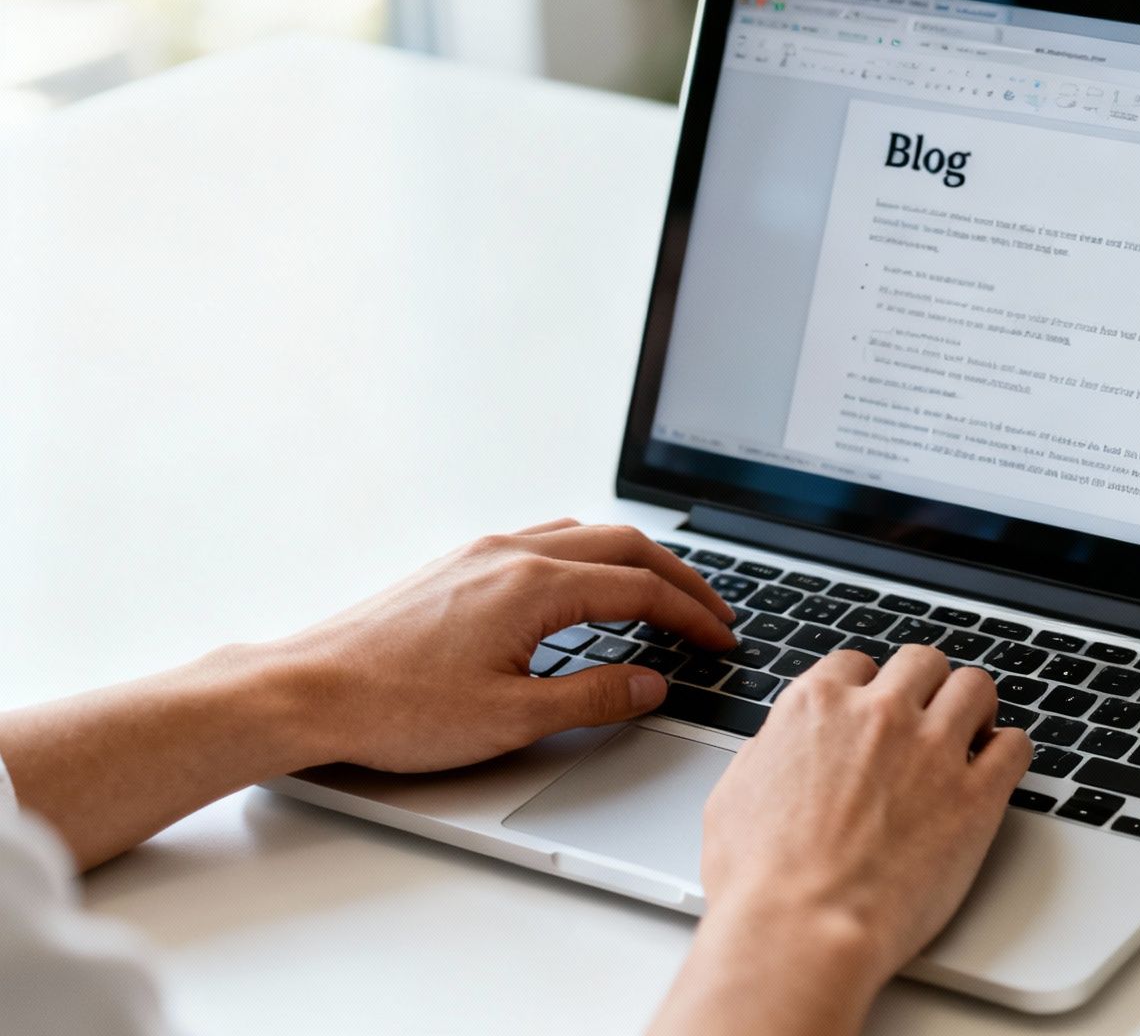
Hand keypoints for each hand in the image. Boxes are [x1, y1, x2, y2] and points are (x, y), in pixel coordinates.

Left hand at [249, 518, 735, 771]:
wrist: (303, 691)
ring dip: (635, 561)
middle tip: (714, 613)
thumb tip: (651, 683)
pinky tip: (588, 587)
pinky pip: (545, 539)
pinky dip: (590, 557)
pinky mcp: (456, 565)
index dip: (693, 616)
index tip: (722, 641)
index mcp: (534, 586)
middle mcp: (511, 553)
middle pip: (624, 546)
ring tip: (664, 595)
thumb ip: (594, 697)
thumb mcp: (511, 719)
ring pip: (584, 534)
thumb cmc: (394, 709)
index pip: (641, 590)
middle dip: (679, 579)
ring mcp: (480, 552)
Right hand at [652, 645, 1031, 1035]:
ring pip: (974, 687)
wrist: (801, 929)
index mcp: (817, 706)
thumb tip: (779, 748)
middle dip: (925, 685)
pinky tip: (998, 767)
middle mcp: (880, 714)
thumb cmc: (759, 880)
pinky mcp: (977, 796)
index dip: (868, 687)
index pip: (856, 665)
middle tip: (929, 713)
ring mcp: (933, 750)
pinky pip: (1015, 746)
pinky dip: (1009, 751)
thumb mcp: (735, 796)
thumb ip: (769, 755)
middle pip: (922, 663)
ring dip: (974, 706)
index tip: (875, 707)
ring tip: (974, 729)